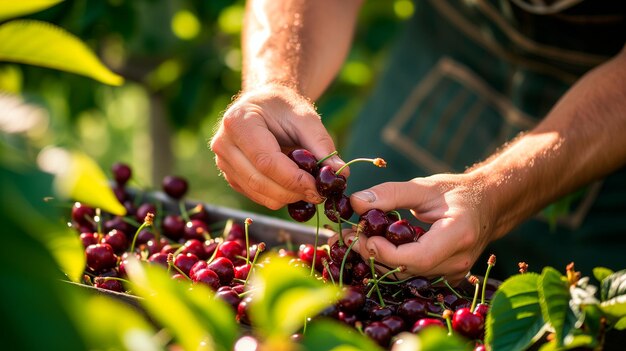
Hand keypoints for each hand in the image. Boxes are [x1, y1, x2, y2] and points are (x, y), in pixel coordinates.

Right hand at [210, 85, 346, 208]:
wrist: (264, 106)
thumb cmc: (284, 108)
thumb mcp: (306, 117)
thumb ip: (322, 144)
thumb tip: (341, 174)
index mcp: (238, 122)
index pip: (266, 160)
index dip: (294, 179)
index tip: (319, 187)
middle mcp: (223, 144)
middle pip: (260, 181)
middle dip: (293, 192)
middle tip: (320, 193)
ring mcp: (223, 163)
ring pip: (259, 193)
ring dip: (288, 196)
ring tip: (308, 184)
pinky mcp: (230, 177)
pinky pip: (257, 196)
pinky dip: (279, 196)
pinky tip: (292, 181)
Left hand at [347, 173, 493, 284]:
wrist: (487, 205)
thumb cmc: (457, 192)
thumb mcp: (424, 186)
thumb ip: (390, 193)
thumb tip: (355, 202)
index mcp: (457, 235)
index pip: (417, 257)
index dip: (385, 252)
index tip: (363, 235)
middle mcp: (458, 261)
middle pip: (407, 270)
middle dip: (373, 255)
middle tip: (347, 236)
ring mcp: (454, 273)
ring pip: (407, 276)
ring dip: (378, 261)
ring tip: (355, 239)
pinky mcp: (445, 277)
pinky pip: (413, 275)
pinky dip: (390, 263)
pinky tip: (374, 247)